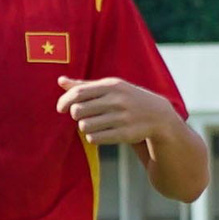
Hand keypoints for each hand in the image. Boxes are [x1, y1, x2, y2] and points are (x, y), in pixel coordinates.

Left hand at [57, 76, 173, 146]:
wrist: (157, 115)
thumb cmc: (127, 98)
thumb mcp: (110, 88)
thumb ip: (85, 85)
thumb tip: (60, 81)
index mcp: (112, 86)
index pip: (78, 93)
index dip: (64, 101)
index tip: (60, 108)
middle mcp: (117, 101)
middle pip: (78, 111)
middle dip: (76, 115)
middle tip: (83, 116)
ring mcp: (122, 118)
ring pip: (84, 126)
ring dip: (84, 127)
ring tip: (93, 124)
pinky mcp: (125, 134)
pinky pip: (95, 139)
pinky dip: (93, 137)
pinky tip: (100, 133)